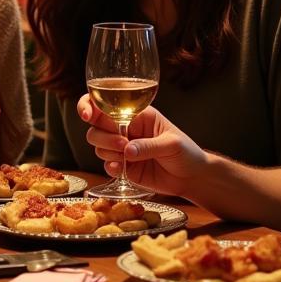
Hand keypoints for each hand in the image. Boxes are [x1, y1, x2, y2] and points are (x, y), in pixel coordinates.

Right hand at [77, 94, 208, 198]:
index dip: (90, 105)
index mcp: (137, 114)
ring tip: (127, 158)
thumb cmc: (186, 152)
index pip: (106, 104)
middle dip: (103, 136)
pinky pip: (106, 164)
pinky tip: (120, 170)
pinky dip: (109, 167)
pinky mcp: (123, 166)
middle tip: (122, 144)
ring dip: (107, 151)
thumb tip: (126, 150)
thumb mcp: (171, 144)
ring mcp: (122, 148)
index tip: (88, 115)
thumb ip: (148, 146)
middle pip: (96, 127)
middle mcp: (126, 128)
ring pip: (98, 145)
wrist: (192, 178)